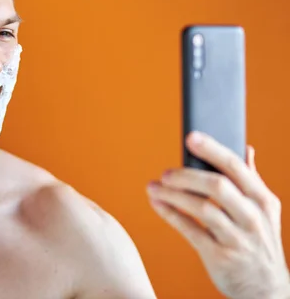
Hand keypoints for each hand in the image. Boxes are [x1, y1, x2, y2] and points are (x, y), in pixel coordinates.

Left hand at [147, 131, 289, 298]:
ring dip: (173, 195)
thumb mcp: (265, 211)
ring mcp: (237, 238)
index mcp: (263, 200)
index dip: (212, 149)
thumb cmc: (259, 241)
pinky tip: (157, 204)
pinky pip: (190, 230)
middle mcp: (253, 217)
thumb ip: (252, 179)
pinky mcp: (219, 255)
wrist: (266, 290)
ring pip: (202, 208)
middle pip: (218, 186)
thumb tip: (246, 148)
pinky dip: (170, 214)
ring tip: (154, 187)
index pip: (236, 167)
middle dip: (187, 175)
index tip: (191, 137)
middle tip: (165, 173)